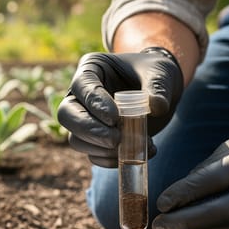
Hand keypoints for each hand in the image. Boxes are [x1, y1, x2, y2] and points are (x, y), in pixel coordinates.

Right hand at [57, 47, 182, 167]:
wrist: (160, 91)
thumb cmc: (154, 73)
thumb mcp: (161, 72)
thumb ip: (158, 86)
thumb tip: (158, 106)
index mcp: (91, 69)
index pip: (82, 86)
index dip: (95, 103)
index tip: (115, 118)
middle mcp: (80, 94)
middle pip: (67, 115)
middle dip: (90, 131)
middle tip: (115, 139)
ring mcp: (84, 119)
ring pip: (76, 139)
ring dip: (102, 149)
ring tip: (133, 147)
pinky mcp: (94, 139)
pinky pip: (92, 154)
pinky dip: (111, 160)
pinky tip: (134, 155)